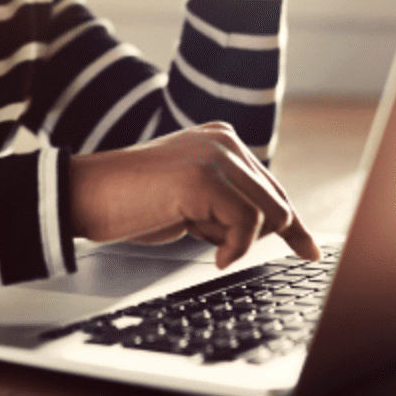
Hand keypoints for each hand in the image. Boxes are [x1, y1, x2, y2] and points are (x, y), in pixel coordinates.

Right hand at [70, 122, 320, 269]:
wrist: (87, 195)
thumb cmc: (133, 202)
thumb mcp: (191, 197)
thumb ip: (226, 201)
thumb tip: (271, 229)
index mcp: (222, 139)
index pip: (272, 186)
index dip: (293, 224)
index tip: (309, 251)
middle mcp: (224, 141)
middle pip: (277, 202)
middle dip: (264, 237)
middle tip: (225, 251)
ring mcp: (216, 156)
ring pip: (269, 213)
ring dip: (241, 241)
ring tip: (204, 241)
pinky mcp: (205, 178)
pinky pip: (248, 224)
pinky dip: (237, 249)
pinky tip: (214, 256)